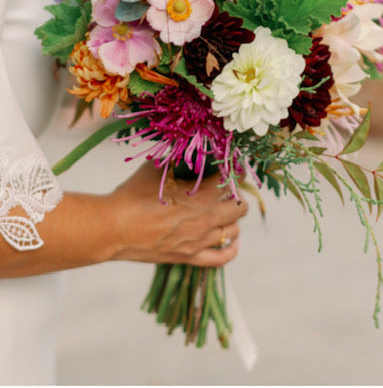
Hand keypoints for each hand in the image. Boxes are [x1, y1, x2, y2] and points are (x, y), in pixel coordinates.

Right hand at [107, 161, 247, 266]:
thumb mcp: (158, 168)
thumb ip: (179, 161)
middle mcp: (207, 219)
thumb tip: (190, 153)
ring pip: (234, 231)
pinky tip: (231, 239)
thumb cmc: (133, 194)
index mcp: (202, 195)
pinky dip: (231, 248)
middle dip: (237, 194)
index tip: (231, 166)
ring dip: (232, 219)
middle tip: (226, 187)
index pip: (233, 180)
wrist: (113, 228)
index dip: (235, 171)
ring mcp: (199, 241)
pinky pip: (222, 258)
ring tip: (223, 209)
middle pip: (240, 207)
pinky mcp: (189, 257)